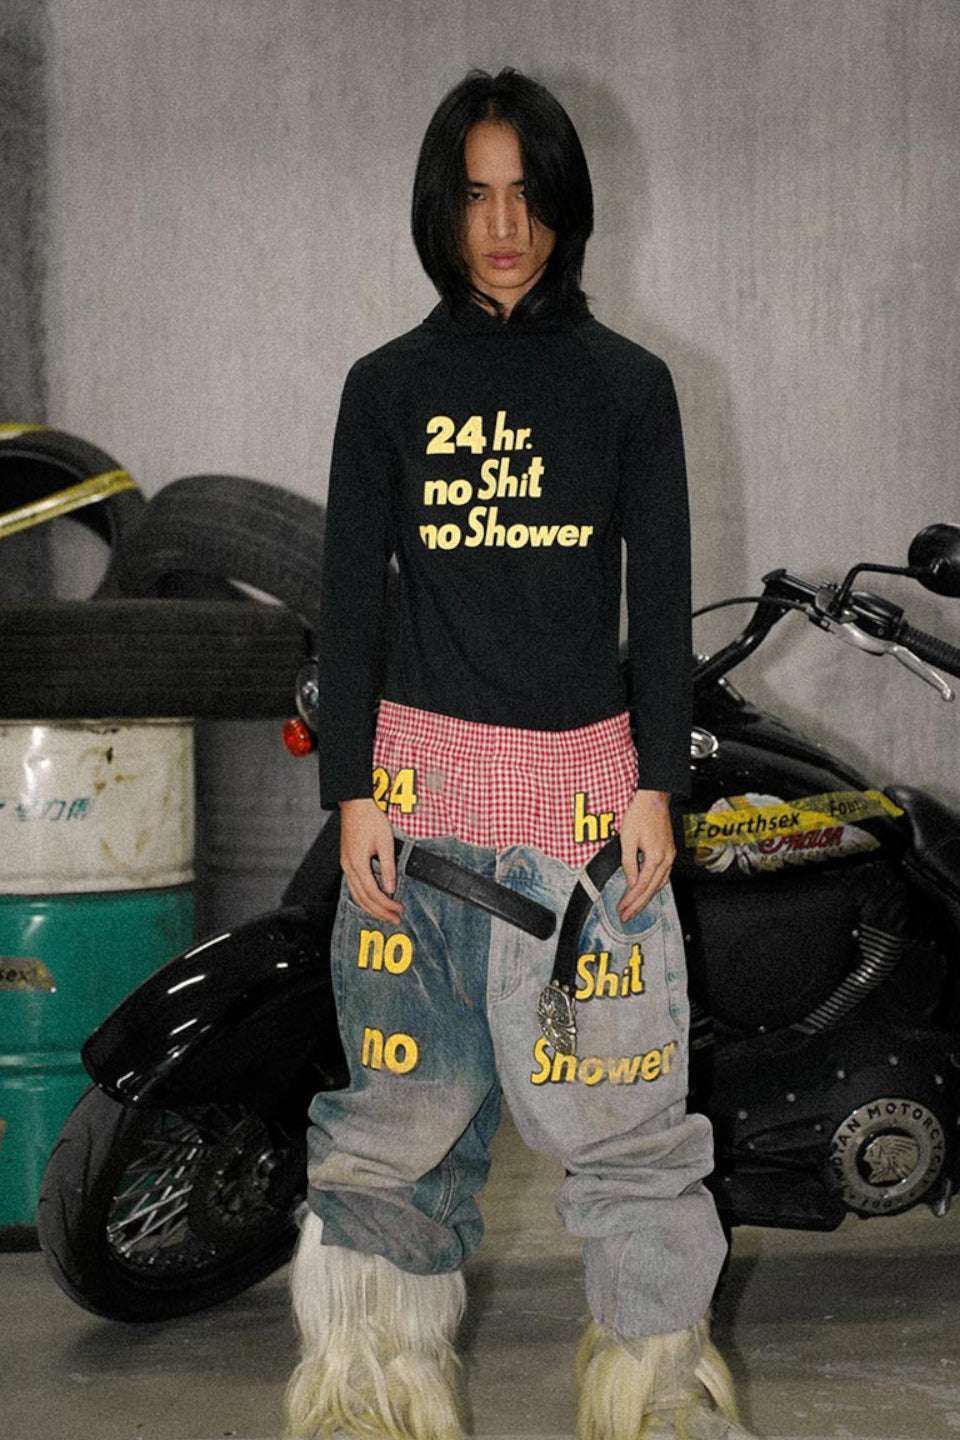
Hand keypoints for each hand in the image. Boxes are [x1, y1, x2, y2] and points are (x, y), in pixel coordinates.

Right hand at [339, 797, 403, 924]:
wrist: (355, 804)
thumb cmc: (370, 818)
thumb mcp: (385, 842)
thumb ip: (387, 867)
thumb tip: (391, 887)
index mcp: (357, 863)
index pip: (373, 892)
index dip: (386, 904)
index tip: (398, 910)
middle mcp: (348, 867)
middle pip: (363, 898)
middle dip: (379, 911)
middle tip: (394, 919)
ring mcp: (346, 865)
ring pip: (356, 895)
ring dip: (371, 907)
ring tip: (384, 915)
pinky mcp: (347, 861)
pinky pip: (354, 886)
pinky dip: (364, 897)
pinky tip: (372, 901)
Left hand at [617, 789, 674, 921]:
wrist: (654, 799)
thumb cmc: (640, 815)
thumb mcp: (627, 839)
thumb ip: (629, 863)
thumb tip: (630, 882)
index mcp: (655, 858)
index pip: (641, 886)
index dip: (630, 901)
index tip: (621, 910)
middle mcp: (666, 860)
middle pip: (651, 890)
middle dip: (638, 905)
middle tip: (626, 917)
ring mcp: (670, 856)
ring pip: (659, 885)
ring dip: (647, 898)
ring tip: (635, 909)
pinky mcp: (669, 852)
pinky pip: (663, 876)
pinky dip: (655, 887)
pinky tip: (648, 891)